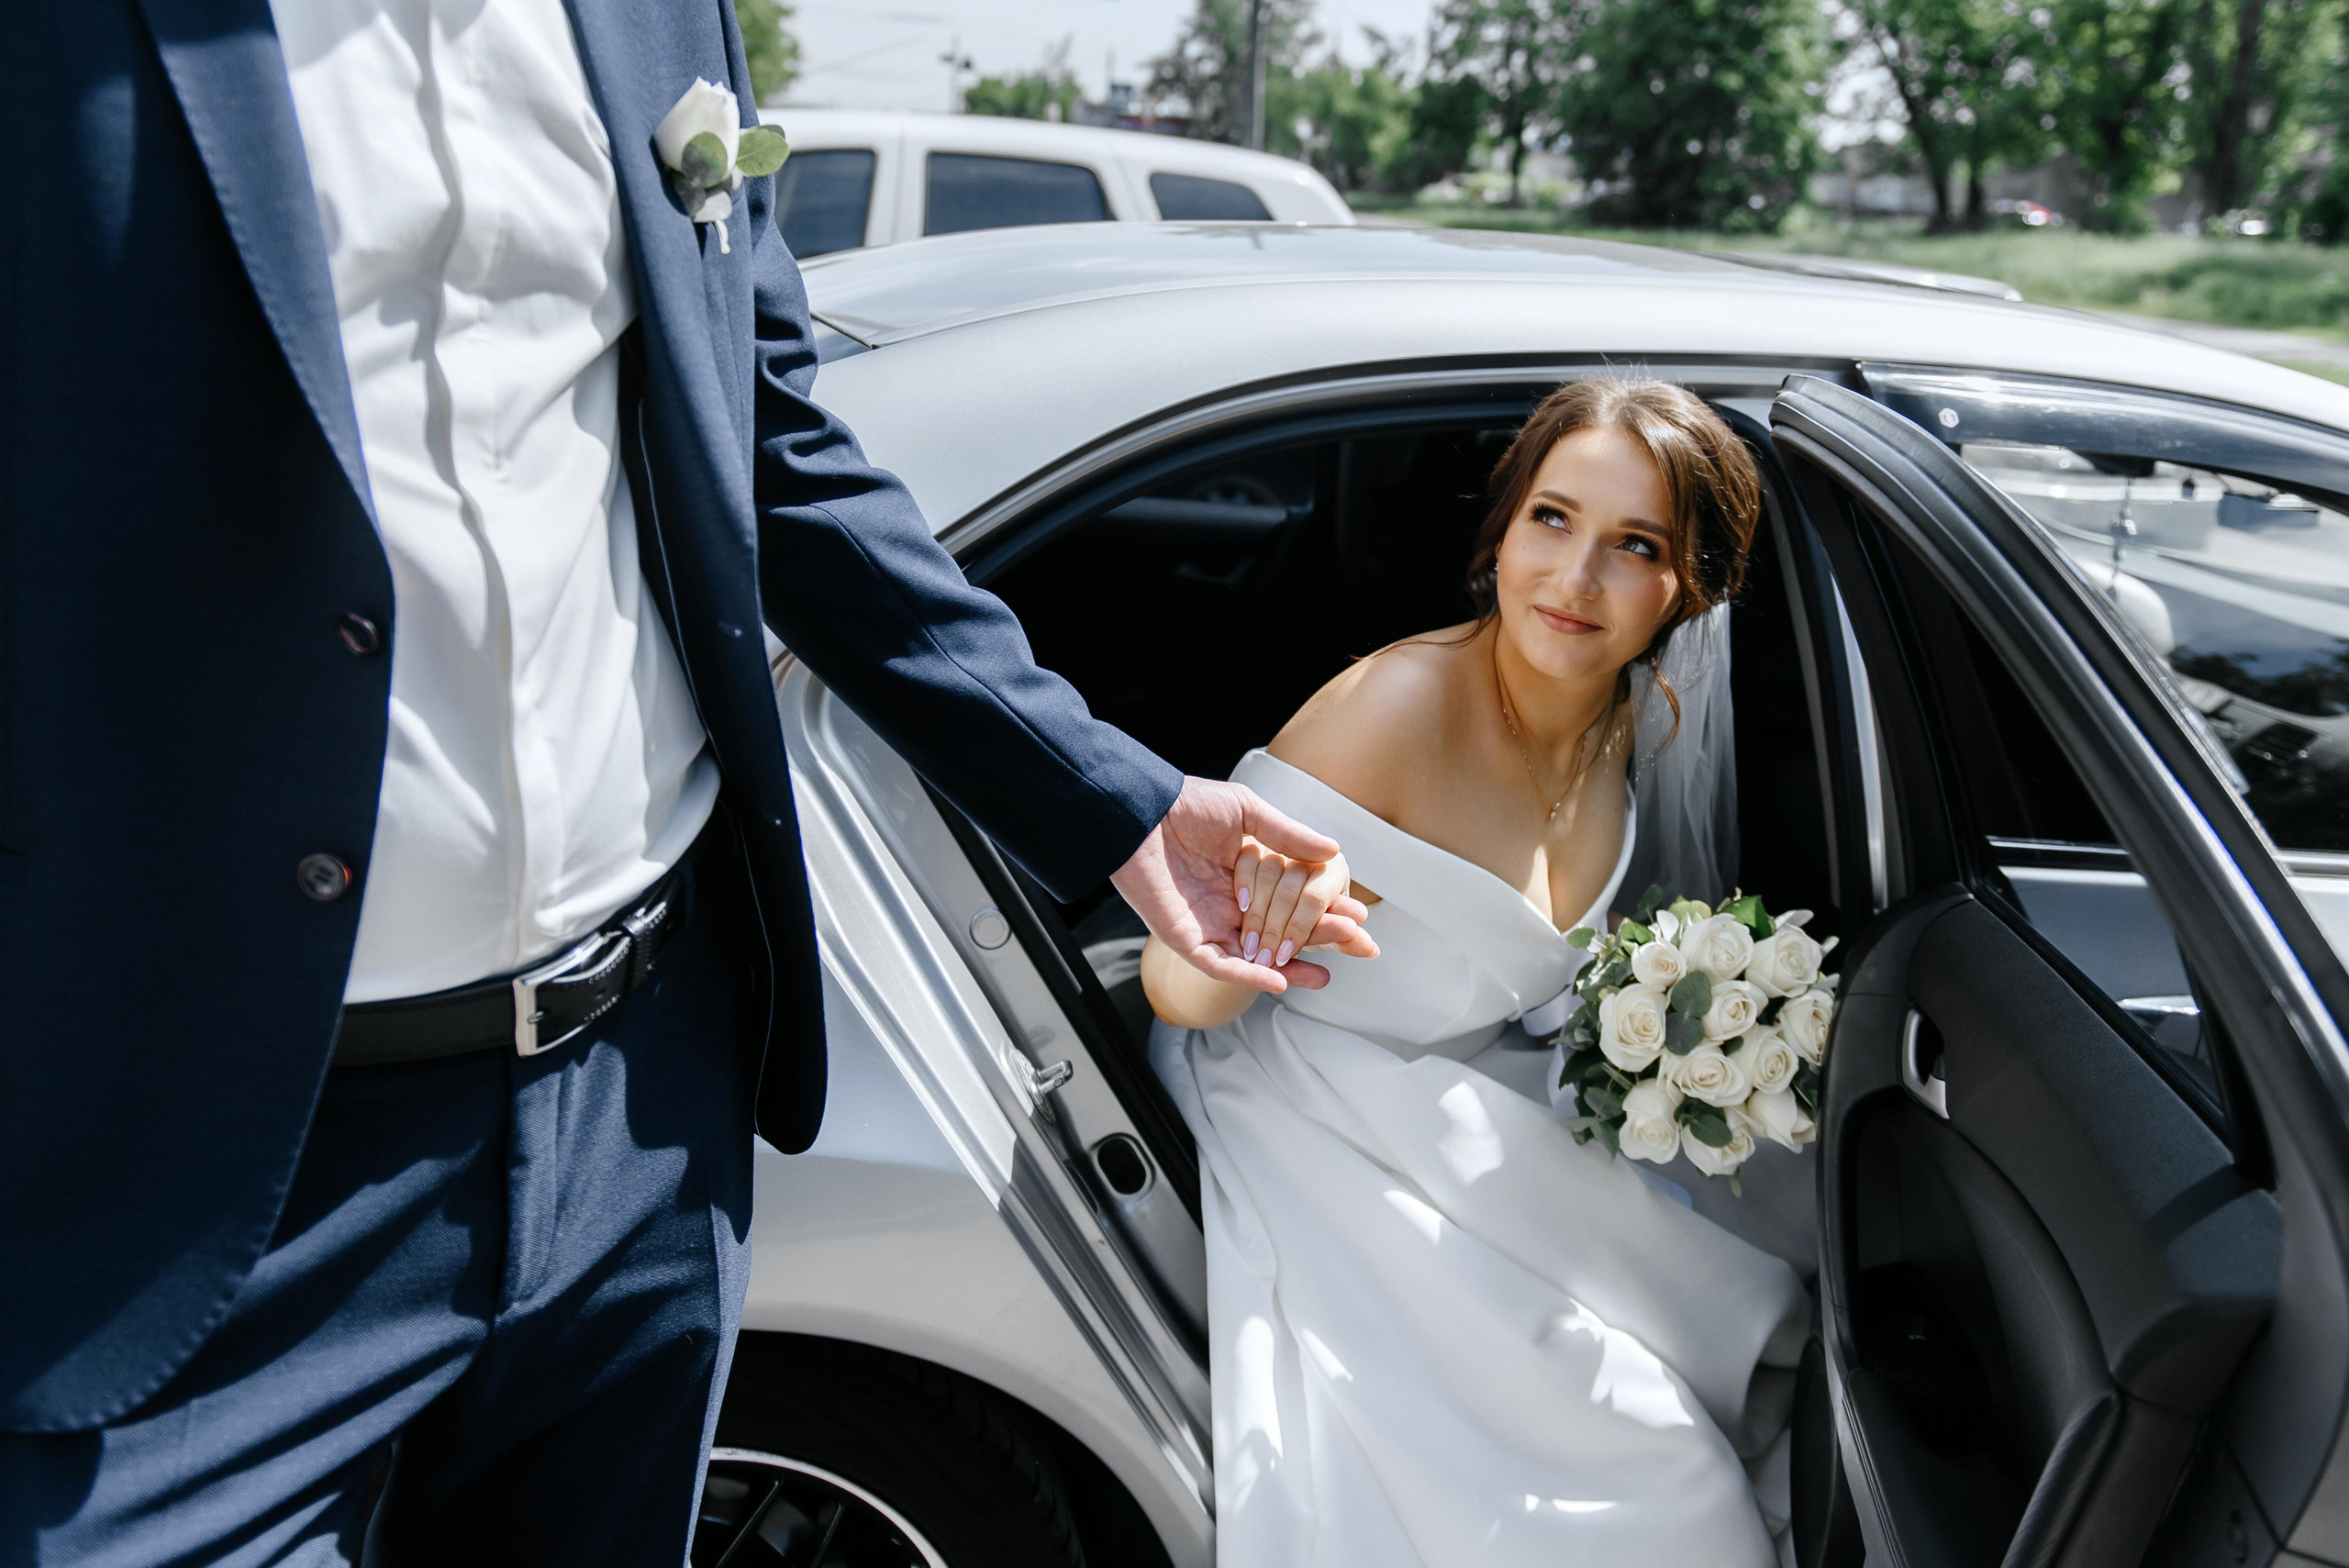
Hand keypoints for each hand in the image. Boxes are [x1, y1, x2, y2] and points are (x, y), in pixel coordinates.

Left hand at [1110, 778, 1372, 993]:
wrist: (1138, 814)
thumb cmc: (1186, 805)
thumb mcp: (1247, 813)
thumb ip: (1287, 834)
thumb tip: (1332, 849)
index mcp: (1249, 877)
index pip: (1295, 903)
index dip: (1326, 912)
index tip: (1360, 919)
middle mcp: (1233, 904)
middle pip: (1283, 932)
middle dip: (1321, 942)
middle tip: (1359, 947)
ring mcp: (1211, 923)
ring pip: (1256, 956)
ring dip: (1290, 966)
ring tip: (1325, 973)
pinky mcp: (1187, 938)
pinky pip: (1221, 964)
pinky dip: (1249, 975)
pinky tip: (1278, 980)